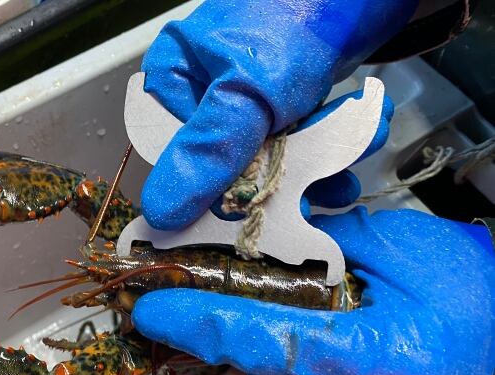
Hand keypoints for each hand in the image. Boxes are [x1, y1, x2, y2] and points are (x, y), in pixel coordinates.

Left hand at [132, 208, 494, 374]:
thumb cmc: (483, 326)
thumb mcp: (416, 255)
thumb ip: (342, 238)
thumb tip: (290, 227)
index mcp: (336, 356)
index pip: (235, 334)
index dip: (185, 316)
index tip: (147, 304)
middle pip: (246, 353)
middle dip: (245, 314)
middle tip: (270, 279)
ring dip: (281, 338)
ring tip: (334, 311)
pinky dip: (304, 363)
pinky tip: (348, 342)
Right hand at [140, 0, 416, 229]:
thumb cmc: (300, 12)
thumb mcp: (248, 91)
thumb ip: (209, 150)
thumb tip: (160, 210)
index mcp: (174, 78)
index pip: (178, 157)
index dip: (215, 191)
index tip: (255, 208)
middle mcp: (204, 87)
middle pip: (228, 162)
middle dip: (281, 176)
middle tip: (317, 189)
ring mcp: (246, 90)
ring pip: (271, 152)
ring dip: (317, 161)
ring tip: (351, 154)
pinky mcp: (285, 91)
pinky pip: (299, 134)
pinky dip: (331, 140)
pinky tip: (358, 134)